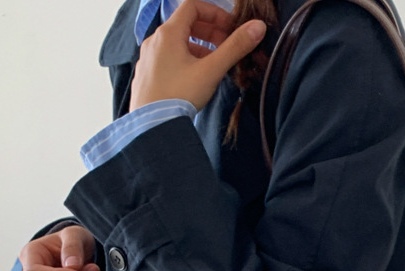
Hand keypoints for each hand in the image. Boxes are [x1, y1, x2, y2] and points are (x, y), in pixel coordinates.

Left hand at [130, 0, 266, 111]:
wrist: (152, 125)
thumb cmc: (179, 95)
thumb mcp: (212, 70)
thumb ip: (235, 48)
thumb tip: (257, 27)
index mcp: (168, 33)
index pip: (192, 6)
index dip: (215, 13)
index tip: (230, 28)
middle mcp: (154, 40)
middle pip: (184, 24)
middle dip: (209, 32)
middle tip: (226, 47)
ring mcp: (148, 58)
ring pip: (176, 43)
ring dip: (197, 48)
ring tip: (213, 64)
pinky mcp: (146, 75)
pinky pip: (167, 59)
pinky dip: (184, 60)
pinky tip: (194, 79)